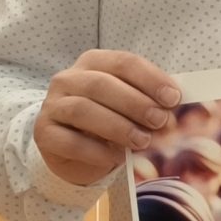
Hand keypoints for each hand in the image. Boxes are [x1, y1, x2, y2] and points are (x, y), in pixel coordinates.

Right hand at [34, 50, 177, 188]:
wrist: (73, 150)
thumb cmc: (109, 121)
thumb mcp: (129, 106)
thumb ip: (149, 100)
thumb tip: (176, 106)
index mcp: (94, 62)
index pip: (123, 63)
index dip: (150, 79)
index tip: (173, 99)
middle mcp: (68, 79)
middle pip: (101, 84)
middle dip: (135, 103)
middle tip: (160, 121)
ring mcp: (52, 105)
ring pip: (83, 110)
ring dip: (118, 126)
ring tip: (143, 141)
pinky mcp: (44, 133)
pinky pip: (70, 141)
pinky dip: (97, 151)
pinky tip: (118, 157)